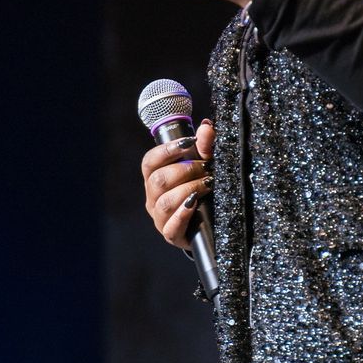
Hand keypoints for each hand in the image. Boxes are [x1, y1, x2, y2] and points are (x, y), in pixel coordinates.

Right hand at [140, 121, 213, 249]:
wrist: (212, 222)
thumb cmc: (203, 188)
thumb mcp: (205, 165)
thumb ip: (205, 146)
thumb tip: (206, 127)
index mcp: (155, 177)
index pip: (150, 161)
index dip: (167, 150)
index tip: (190, 143)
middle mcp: (153, 197)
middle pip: (159, 180)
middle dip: (185, 170)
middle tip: (207, 168)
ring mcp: (159, 217)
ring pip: (165, 202)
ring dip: (188, 190)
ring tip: (207, 184)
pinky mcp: (171, 235)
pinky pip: (171, 227)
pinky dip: (183, 214)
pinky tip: (195, 205)